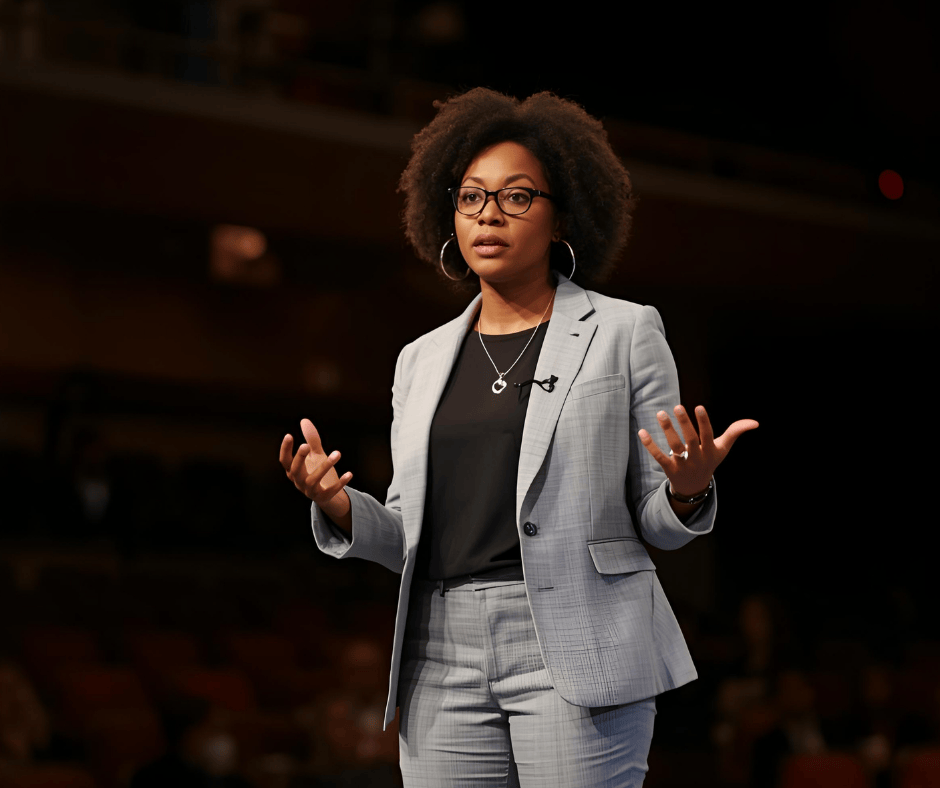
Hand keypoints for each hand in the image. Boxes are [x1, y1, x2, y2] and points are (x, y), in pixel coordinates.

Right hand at [279, 418, 351, 505]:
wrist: (327, 496)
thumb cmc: (317, 471)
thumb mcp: (315, 455)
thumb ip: (311, 440)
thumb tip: (304, 420)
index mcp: (294, 471)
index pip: (285, 461)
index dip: (285, 449)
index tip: (289, 435)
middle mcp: (299, 482)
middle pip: (295, 470)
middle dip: (299, 458)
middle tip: (305, 445)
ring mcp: (310, 491)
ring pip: (314, 479)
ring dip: (325, 466)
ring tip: (338, 453)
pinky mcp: (323, 497)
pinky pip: (331, 491)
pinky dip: (340, 483)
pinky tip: (349, 473)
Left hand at [638, 405, 757, 496]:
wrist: (695, 487)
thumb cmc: (710, 461)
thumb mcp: (723, 448)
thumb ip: (735, 432)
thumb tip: (755, 422)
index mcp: (710, 451)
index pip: (708, 435)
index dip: (704, 422)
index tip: (699, 407)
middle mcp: (697, 457)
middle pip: (690, 439)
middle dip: (684, 423)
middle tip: (677, 406)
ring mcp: (683, 464)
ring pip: (674, 446)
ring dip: (667, 430)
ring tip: (660, 413)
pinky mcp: (669, 468)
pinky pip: (658, 456)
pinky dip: (650, 445)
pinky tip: (642, 432)